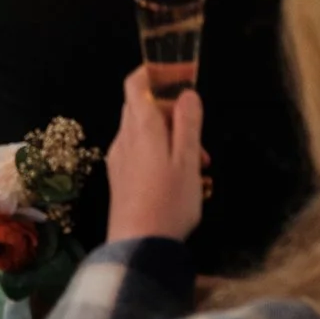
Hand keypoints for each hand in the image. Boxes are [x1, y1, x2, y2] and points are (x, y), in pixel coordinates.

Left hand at [105, 69, 204, 242]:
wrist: (138, 245)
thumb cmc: (169, 202)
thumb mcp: (187, 160)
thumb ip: (187, 123)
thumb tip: (186, 92)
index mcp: (141, 128)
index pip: (137, 84)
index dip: (156, 72)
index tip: (181, 74)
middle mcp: (124, 138)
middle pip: (143, 107)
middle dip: (173, 113)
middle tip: (199, 135)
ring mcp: (119, 158)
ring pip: (145, 133)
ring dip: (172, 138)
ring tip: (200, 164)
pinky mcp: (120, 178)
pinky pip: (140, 152)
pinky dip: (161, 154)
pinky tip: (180, 178)